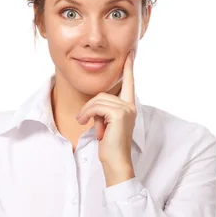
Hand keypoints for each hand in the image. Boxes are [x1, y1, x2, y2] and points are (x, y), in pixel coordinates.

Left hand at [75, 50, 136, 165]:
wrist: (116, 162)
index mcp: (129, 107)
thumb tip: (93, 105)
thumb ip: (104, 110)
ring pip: (98, 100)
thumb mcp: (105, 124)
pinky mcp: (119, 114)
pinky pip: (97, 106)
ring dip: (87, 112)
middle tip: (86, 122)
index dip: (129, 68)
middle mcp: (130, 106)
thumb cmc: (110, 146)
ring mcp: (126, 109)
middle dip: (90, 107)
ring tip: (85, 124)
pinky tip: (86, 123)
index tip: (131, 54)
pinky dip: (88, 114)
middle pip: (103, 94)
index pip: (129, 83)